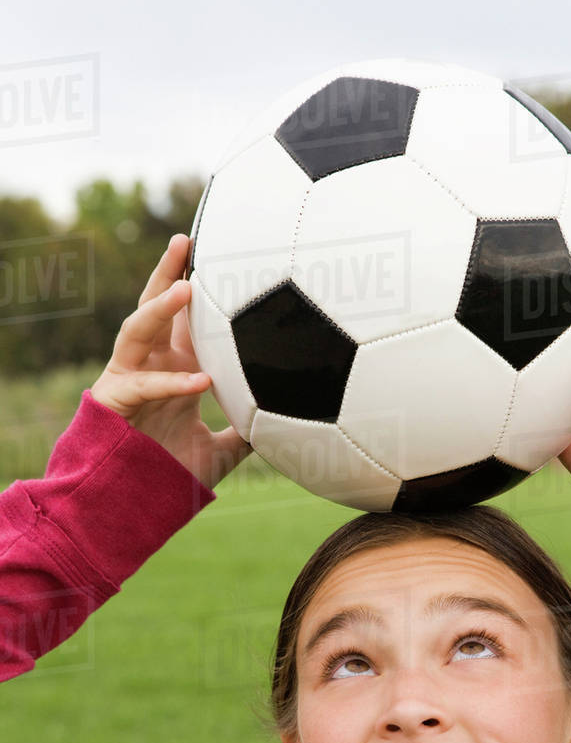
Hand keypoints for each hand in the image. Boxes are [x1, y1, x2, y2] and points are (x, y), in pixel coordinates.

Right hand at [90, 234, 251, 490]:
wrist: (136, 504)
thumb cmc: (169, 475)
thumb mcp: (223, 452)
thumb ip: (248, 435)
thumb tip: (285, 427)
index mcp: (176, 367)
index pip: (188, 318)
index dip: (201, 287)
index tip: (223, 256)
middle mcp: (151, 364)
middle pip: (158, 306)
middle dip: (170, 271)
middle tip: (188, 238)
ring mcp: (129, 377)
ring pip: (140, 329)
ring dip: (162, 307)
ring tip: (187, 286)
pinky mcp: (114, 400)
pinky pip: (146, 384)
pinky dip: (174, 382)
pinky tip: (203, 380)